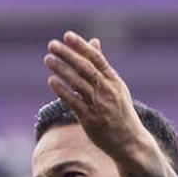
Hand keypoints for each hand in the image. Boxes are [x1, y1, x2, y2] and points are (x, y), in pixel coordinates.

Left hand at [43, 31, 154, 163]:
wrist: (129, 141)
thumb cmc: (120, 111)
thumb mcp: (115, 86)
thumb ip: (102, 65)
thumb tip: (93, 42)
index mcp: (114, 80)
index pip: (96, 58)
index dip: (81, 46)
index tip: (67, 35)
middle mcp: (107, 90)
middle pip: (84, 68)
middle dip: (67, 54)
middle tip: (52, 45)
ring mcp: (99, 104)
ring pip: (77, 83)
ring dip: (61, 69)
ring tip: (48, 59)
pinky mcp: (90, 119)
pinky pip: (73, 102)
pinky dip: (62, 91)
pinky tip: (51, 81)